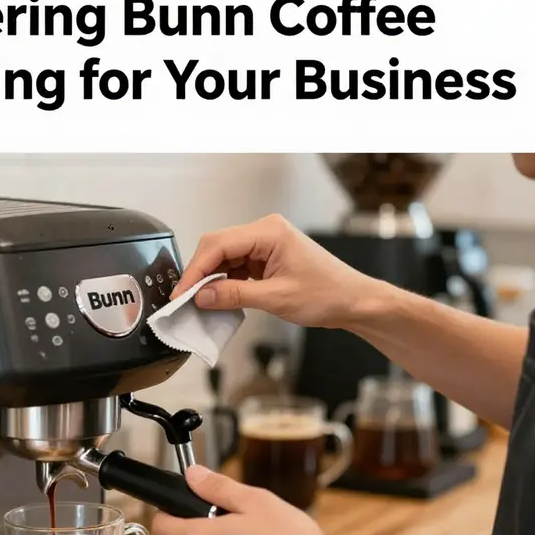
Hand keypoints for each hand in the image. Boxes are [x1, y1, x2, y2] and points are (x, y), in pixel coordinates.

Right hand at [171, 213, 386, 328]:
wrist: (353, 301)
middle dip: (199, 273)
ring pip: (224, 257)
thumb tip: (202, 296)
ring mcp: (265, 243)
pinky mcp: (266, 257)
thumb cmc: (327, 294)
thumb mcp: (276, 298)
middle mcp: (265, 231)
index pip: (218, 244)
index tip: (181, 293)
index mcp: (269, 232)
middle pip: (217, 246)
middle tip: (185, 300)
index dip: (195, 270)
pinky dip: (224, 282)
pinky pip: (235, 266)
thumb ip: (235, 295)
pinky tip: (219, 298)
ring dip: (211, 279)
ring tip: (200, 303)